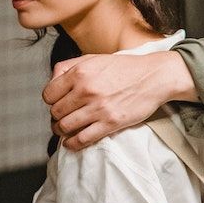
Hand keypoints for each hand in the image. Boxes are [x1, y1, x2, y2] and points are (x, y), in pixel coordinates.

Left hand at [43, 51, 195, 149]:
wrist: (154, 77)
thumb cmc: (125, 68)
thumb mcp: (94, 58)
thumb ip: (69, 66)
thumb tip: (52, 79)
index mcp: (80, 72)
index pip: (48, 94)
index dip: (51, 101)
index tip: (58, 103)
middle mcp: (86, 90)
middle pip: (56, 112)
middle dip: (57, 116)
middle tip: (63, 117)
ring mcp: (98, 108)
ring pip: (65, 127)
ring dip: (62, 131)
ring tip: (66, 130)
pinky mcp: (110, 123)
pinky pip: (82, 139)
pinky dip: (73, 144)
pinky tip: (72, 142)